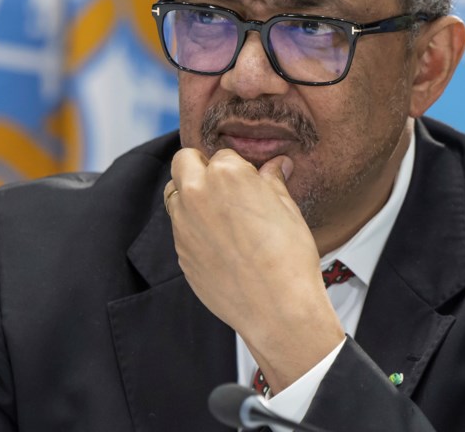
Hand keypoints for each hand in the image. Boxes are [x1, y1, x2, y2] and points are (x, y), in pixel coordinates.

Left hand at [165, 147, 344, 389]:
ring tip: (219, 215)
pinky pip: (180, 227)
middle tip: (223, 187)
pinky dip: (192, 227)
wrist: (276, 308)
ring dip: (190, 196)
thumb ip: (273, 181)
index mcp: (226, 173)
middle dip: (200, 168)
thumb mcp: (287, 209)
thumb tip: (276, 164)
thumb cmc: (289, 256)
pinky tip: (218, 244)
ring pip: (175, 194)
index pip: (222, 155)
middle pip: (184, 162)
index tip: (248, 182)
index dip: (237, 167)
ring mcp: (183, 223)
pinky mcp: (179, 250)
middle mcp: (196, 193)